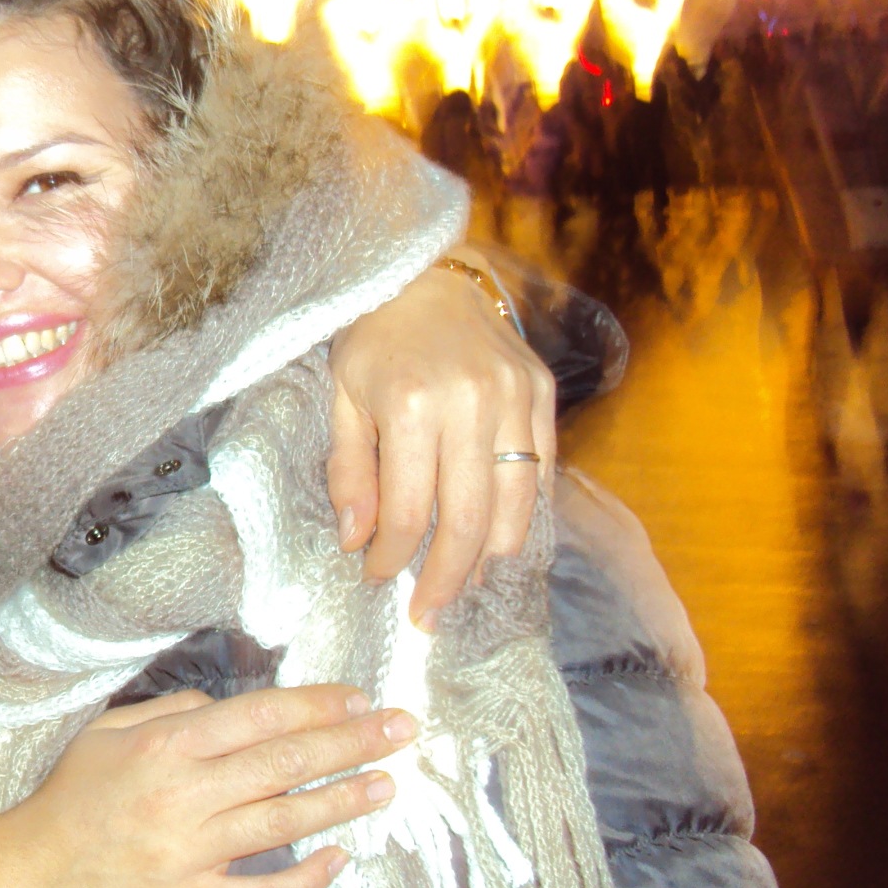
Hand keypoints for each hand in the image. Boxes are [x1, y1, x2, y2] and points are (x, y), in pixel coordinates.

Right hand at [0, 685, 415, 887]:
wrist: (27, 877)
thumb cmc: (67, 800)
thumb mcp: (104, 733)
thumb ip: (168, 712)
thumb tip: (225, 708)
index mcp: (165, 746)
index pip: (259, 717)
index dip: (317, 706)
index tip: (360, 699)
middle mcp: (185, 796)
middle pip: (285, 763)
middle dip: (351, 743)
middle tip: (401, 730)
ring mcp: (192, 854)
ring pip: (284, 821)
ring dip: (342, 801)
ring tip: (386, 785)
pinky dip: (305, 879)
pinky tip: (340, 860)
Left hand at [327, 253, 555, 627]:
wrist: (427, 274)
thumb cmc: (373, 337)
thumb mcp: (342, 398)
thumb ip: (349, 471)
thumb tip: (357, 542)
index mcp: (411, 406)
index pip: (407, 511)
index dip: (394, 558)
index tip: (379, 579)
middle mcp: (471, 404)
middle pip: (468, 522)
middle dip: (446, 579)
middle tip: (428, 614)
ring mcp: (517, 398)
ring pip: (515, 507)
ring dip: (488, 557)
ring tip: (463, 581)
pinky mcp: (544, 394)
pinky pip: (542, 473)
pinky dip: (521, 514)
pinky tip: (494, 537)